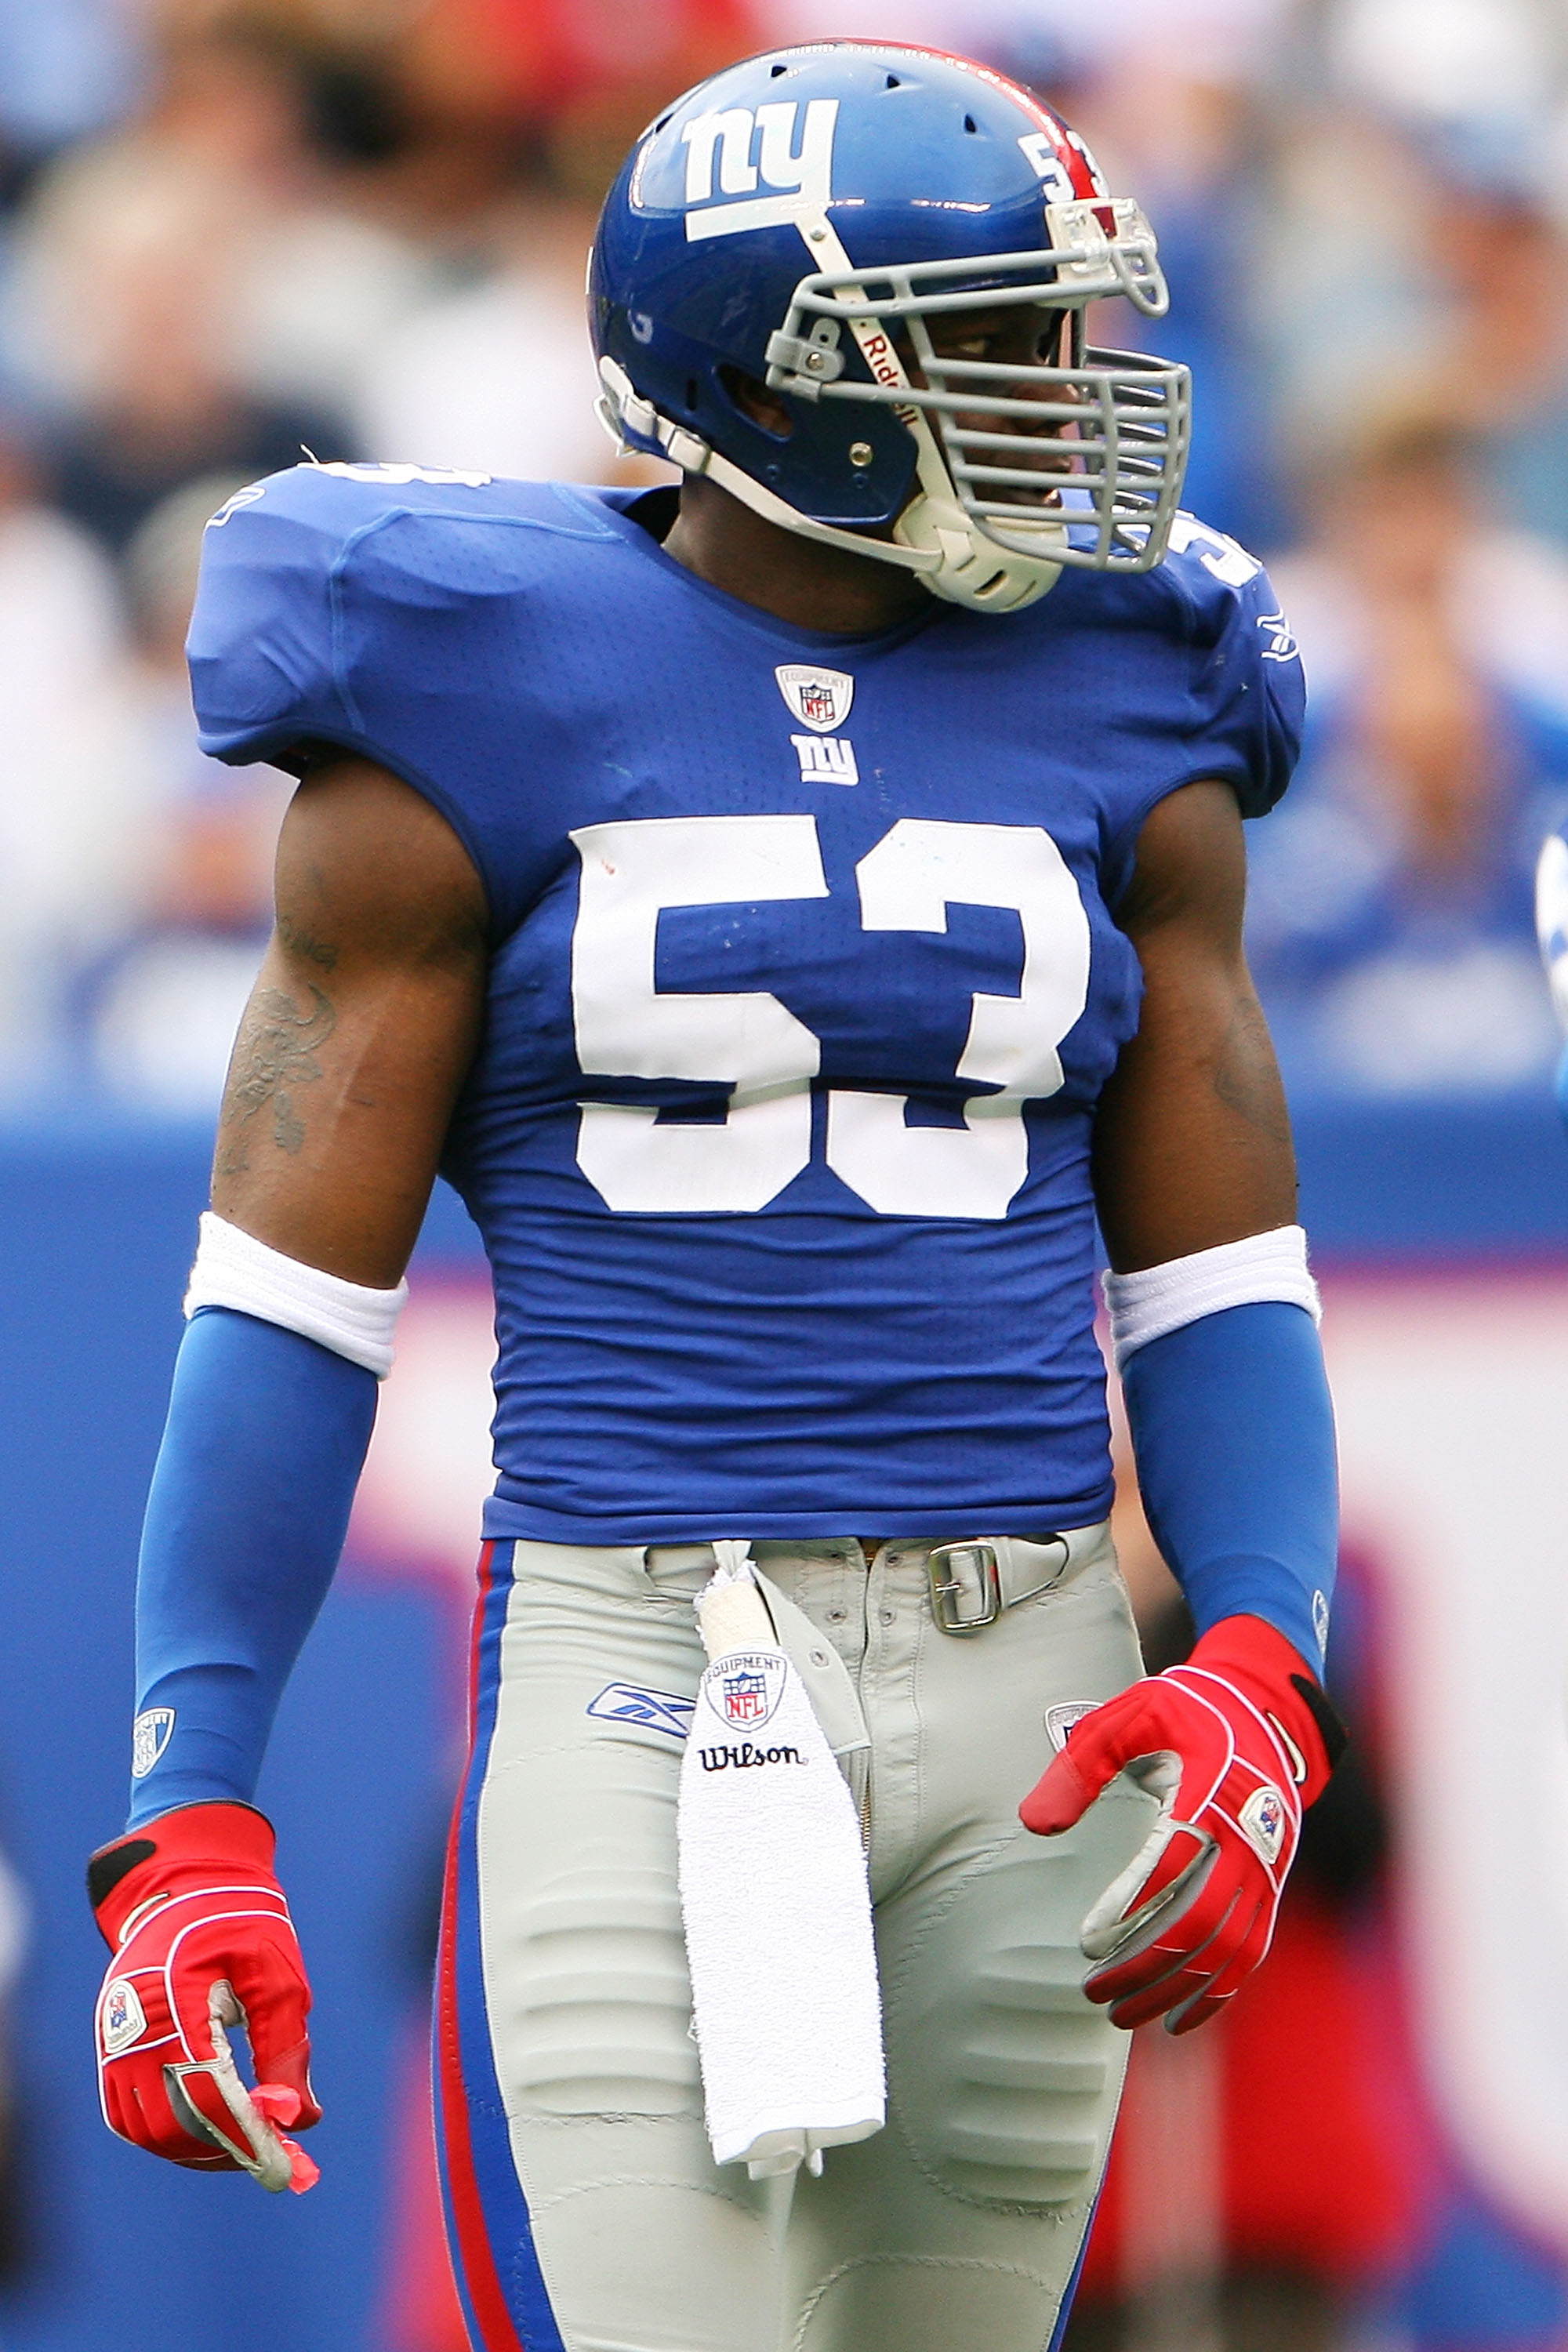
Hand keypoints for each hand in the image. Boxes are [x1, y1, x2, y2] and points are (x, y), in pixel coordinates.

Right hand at [89, 1801, 320, 2191]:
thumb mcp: (277, 1976)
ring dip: (195, 2148)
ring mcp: (113, 2038)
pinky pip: (126, 2114)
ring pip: (144, 2129)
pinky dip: (165, 2134)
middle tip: (272, 2154)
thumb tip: (302, 2119)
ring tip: (247, 2142)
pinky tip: (210, 2130)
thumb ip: (287, 2047)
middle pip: (168, 2123)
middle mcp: (132, 2025)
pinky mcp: (110, 2047)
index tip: (282, 2164)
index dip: (244, 2136)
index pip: (204, 2091)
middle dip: (223, 2149)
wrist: (189, 1886)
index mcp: (175, 1998)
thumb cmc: (241, 1922)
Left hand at [1019, 1615, 1343, 2033]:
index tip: (1088, 1943)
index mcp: (1210, 1786)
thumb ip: (1078, 1767)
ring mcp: (1267, 1865)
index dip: (1132, 1907)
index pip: (1174, 1860)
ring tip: (1122, 2014)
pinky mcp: (1274, 1885)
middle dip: (1147, 1965)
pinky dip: (1219, 1992)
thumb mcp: (1125, 1717)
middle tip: (1094, 1992)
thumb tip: (1035, 1826)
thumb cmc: (1183, 1713)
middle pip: (1202, 1919)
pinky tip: (1180, 2021)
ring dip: (1176, 1989)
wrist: (1266, 1710)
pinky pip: (1253, 1951)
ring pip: (1228, 1948)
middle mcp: (1248, 1833)